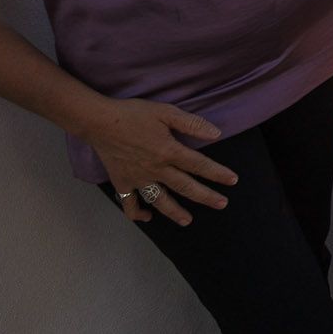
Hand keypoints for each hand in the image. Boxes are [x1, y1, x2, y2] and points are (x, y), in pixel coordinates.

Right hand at [94, 99, 236, 226]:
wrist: (100, 121)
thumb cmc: (134, 114)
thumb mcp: (166, 112)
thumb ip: (192, 124)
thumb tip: (216, 134)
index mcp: (168, 151)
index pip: (199, 165)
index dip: (217, 173)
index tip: (232, 181)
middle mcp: (155, 169)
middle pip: (185, 186)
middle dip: (205, 197)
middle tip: (222, 204)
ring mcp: (138, 179)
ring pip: (160, 200)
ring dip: (175, 212)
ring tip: (188, 221)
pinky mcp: (122, 182)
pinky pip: (129, 203)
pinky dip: (137, 214)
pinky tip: (147, 217)